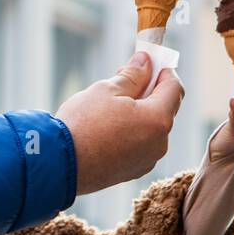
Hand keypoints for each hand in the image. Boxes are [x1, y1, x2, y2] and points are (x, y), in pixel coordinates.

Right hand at [55, 52, 184, 194]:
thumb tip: (145, 62)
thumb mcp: (106, 89)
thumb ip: (132, 75)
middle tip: (122, 81)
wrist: (59, 164)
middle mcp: (159, 143)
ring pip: (150, 128)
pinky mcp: (133, 172)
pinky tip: (105, 130)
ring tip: (107, 109)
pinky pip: (139, 146)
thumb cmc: (82, 124)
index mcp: (158, 120)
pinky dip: (130, 134)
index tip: (148, 63)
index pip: (174, 88)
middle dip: (147, 92)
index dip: (163, 71)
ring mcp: (147, 160)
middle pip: (163, 109)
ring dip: (138, 114)